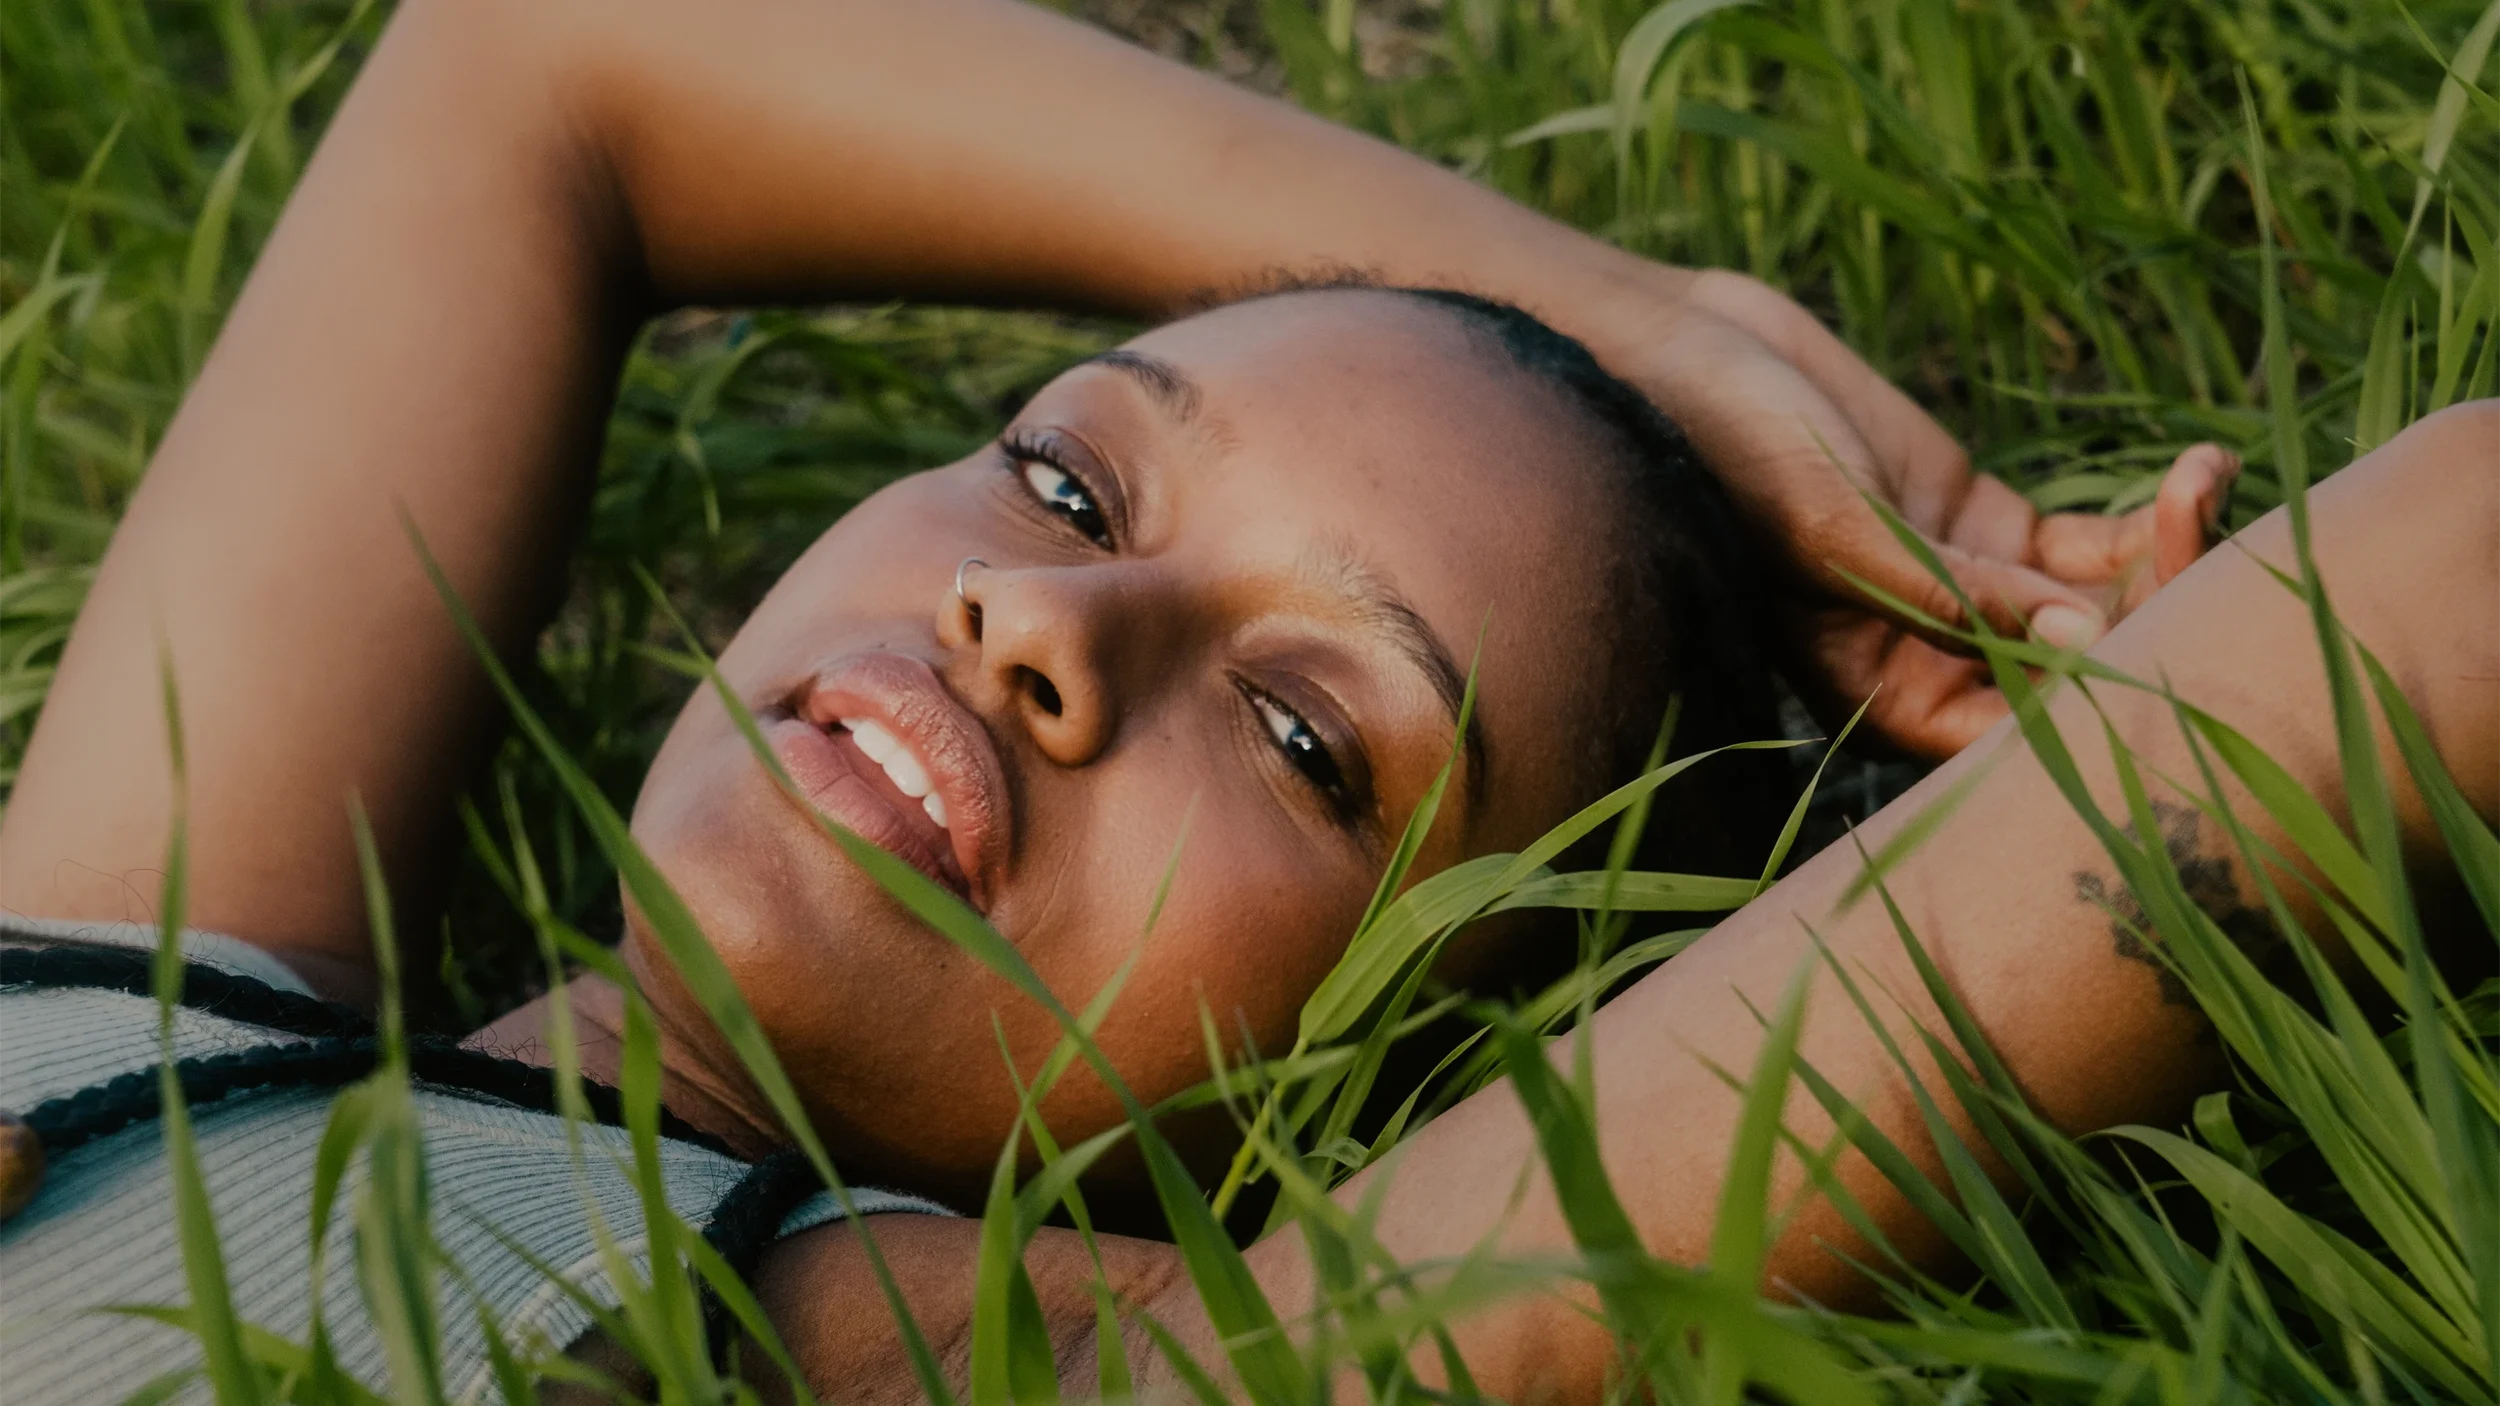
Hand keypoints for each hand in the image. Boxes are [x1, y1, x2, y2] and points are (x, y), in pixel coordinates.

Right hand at [1563, 268, 2237, 759]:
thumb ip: (1949, 594)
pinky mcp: (1985, 523)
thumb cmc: (1725, 452)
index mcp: (1881, 695)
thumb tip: (2080, 641)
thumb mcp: (1835, 527)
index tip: (2168, 627)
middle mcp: (1930, 661)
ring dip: (2168, 554)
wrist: (1685, 353)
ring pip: (2098, 608)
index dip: (2105, 696)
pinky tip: (2201, 466)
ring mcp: (1966, 590)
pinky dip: (2149, 513)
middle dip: (2157, 613)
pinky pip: (2089, 545)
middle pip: (2075, 675)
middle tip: (2197, 527)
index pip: (2019, 734)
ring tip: (2203, 481)